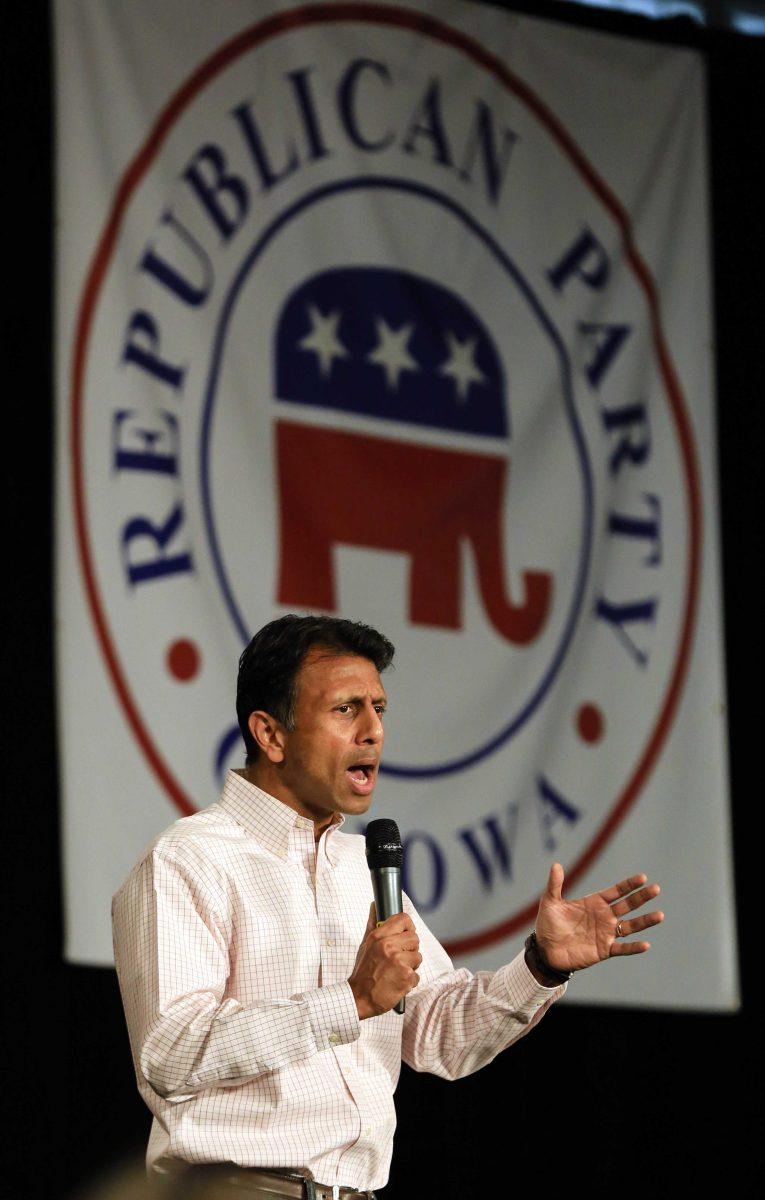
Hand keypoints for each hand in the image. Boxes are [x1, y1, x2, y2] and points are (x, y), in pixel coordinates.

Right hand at [348, 903, 421, 1018]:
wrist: (358, 998)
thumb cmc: (363, 972)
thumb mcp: (365, 945)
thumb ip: (372, 925)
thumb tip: (374, 905)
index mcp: (379, 937)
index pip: (404, 920)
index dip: (408, 927)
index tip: (406, 935)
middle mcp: (389, 946)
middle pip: (415, 939)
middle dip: (410, 950)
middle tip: (400, 959)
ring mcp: (398, 962)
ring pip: (418, 958)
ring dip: (410, 967)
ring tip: (396, 972)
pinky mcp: (406, 977)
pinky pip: (417, 976)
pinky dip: (409, 982)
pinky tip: (397, 983)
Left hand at [534, 863, 663, 974]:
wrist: (545, 950)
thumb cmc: (548, 924)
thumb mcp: (550, 902)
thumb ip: (555, 884)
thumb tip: (555, 864)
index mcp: (595, 903)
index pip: (616, 891)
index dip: (629, 885)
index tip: (643, 877)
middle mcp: (604, 917)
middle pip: (628, 905)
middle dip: (642, 897)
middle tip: (656, 889)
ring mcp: (606, 933)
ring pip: (630, 926)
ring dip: (645, 921)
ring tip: (660, 915)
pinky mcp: (604, 950)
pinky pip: (622, 948)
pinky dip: (633, 947)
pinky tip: (646, 944)